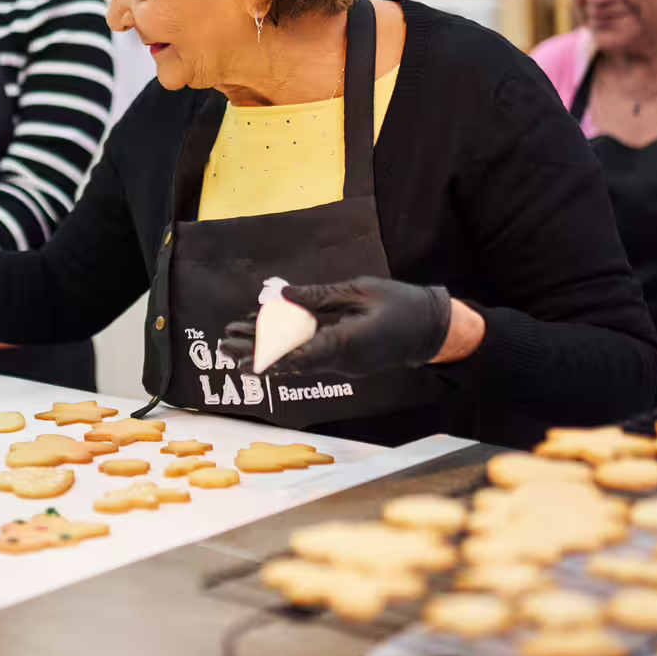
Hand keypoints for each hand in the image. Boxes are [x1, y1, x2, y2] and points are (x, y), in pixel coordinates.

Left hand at [219, 277, 453, 377]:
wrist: (432, 329)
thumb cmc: (401, 304)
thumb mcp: (359, 291)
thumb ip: (321, 296)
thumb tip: (284, 296)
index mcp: (346, 343)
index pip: (299, 354)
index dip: (267, 355)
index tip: (241, 355)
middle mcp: (341, 360)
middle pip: (290, 361)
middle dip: (255, 354)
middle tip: (223, 347)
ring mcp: (343, 364)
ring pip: (296, 360)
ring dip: (265, 352)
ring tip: (233, 344)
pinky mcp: (345, 360)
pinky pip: (309, 356)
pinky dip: (285, 349)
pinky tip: (265, 340)